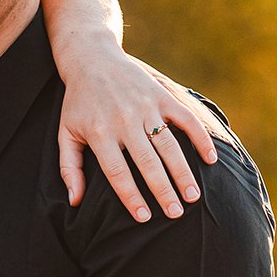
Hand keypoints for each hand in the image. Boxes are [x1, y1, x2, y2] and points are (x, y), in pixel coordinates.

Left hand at [58, 46, 219, 222]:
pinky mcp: (161, 95)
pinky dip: (200, 138)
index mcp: (99, 133)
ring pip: (169, 145)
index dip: (132, 197)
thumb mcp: (66, 133)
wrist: (92, 58)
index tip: (145, 217)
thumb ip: (70, 168)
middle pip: (148, 163)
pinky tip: (210, 159)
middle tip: (176, 214)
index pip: (118, 172)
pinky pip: (185, 119)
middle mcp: (124, 120)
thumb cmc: (78, 103)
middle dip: (163, 191)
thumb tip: (75, 202)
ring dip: (183, 172)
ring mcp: (145, 106)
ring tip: (193, 196)